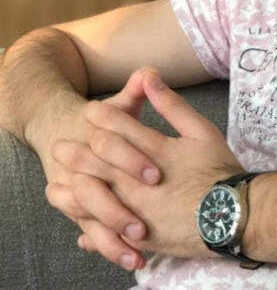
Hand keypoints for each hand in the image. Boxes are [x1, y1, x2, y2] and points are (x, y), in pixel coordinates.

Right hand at [45, 69, 163, 270]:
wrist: (65, 132)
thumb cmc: (108, 119)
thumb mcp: (121, 104)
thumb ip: (136, 90)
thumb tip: (150, 72)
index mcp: (95, 136)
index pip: (109, 148)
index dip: (131, 160)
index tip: (157, 173)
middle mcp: (81, 165)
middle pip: (93, 189)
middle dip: (118, 207)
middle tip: (145, 222)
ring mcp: (79, 191)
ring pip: (87, 217)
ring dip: (111, 232)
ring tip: (138, 244)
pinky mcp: (83, 212)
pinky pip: (91, 234)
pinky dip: (109, 248)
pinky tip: (133, 259)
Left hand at [63, 68, 241, 267]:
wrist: (233, 215)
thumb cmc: (219, 170)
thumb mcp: (202, 131)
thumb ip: (172, 105)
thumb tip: (150, 76)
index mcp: (155, 152)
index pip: (117, 128)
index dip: (100, 116)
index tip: (89, 110)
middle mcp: (140, 182)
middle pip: (96, 163)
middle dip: (75, 152)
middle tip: (59, 146)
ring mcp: (138, 211)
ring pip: (93, 200)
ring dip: (71, 191)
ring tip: (56, 185)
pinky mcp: (141, 237)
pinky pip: (106, 233)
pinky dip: (90, 227)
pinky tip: (81, 226)